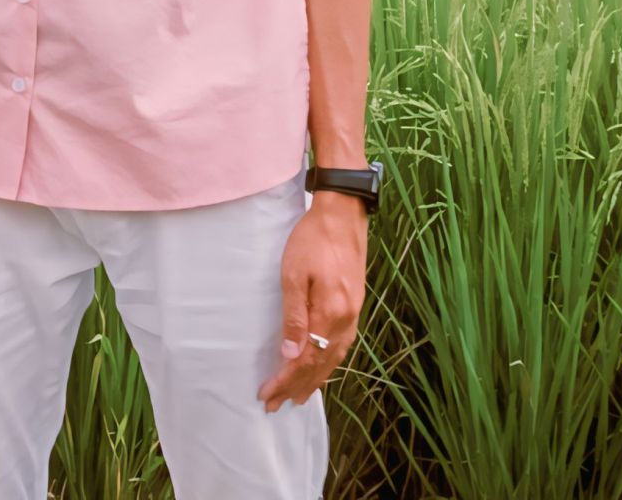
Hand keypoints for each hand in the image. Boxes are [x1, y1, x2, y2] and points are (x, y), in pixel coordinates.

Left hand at [258, 193, 366, 410]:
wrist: (343, 215)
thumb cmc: (312, 240)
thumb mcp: (294, 276)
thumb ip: (294, 317)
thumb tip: (289, 355)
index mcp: (330, 314)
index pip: (304, 360)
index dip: (285, 381)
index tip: (267, 395)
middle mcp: (346, 320)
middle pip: (320, 365)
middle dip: (297, 387)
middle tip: (276, 405)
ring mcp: (353, 313)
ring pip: (334, 358)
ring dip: (315, 379)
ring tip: (298, 396)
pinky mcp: (354, 305)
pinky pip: (342, 345)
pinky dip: (329, 362)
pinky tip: (322, 366)